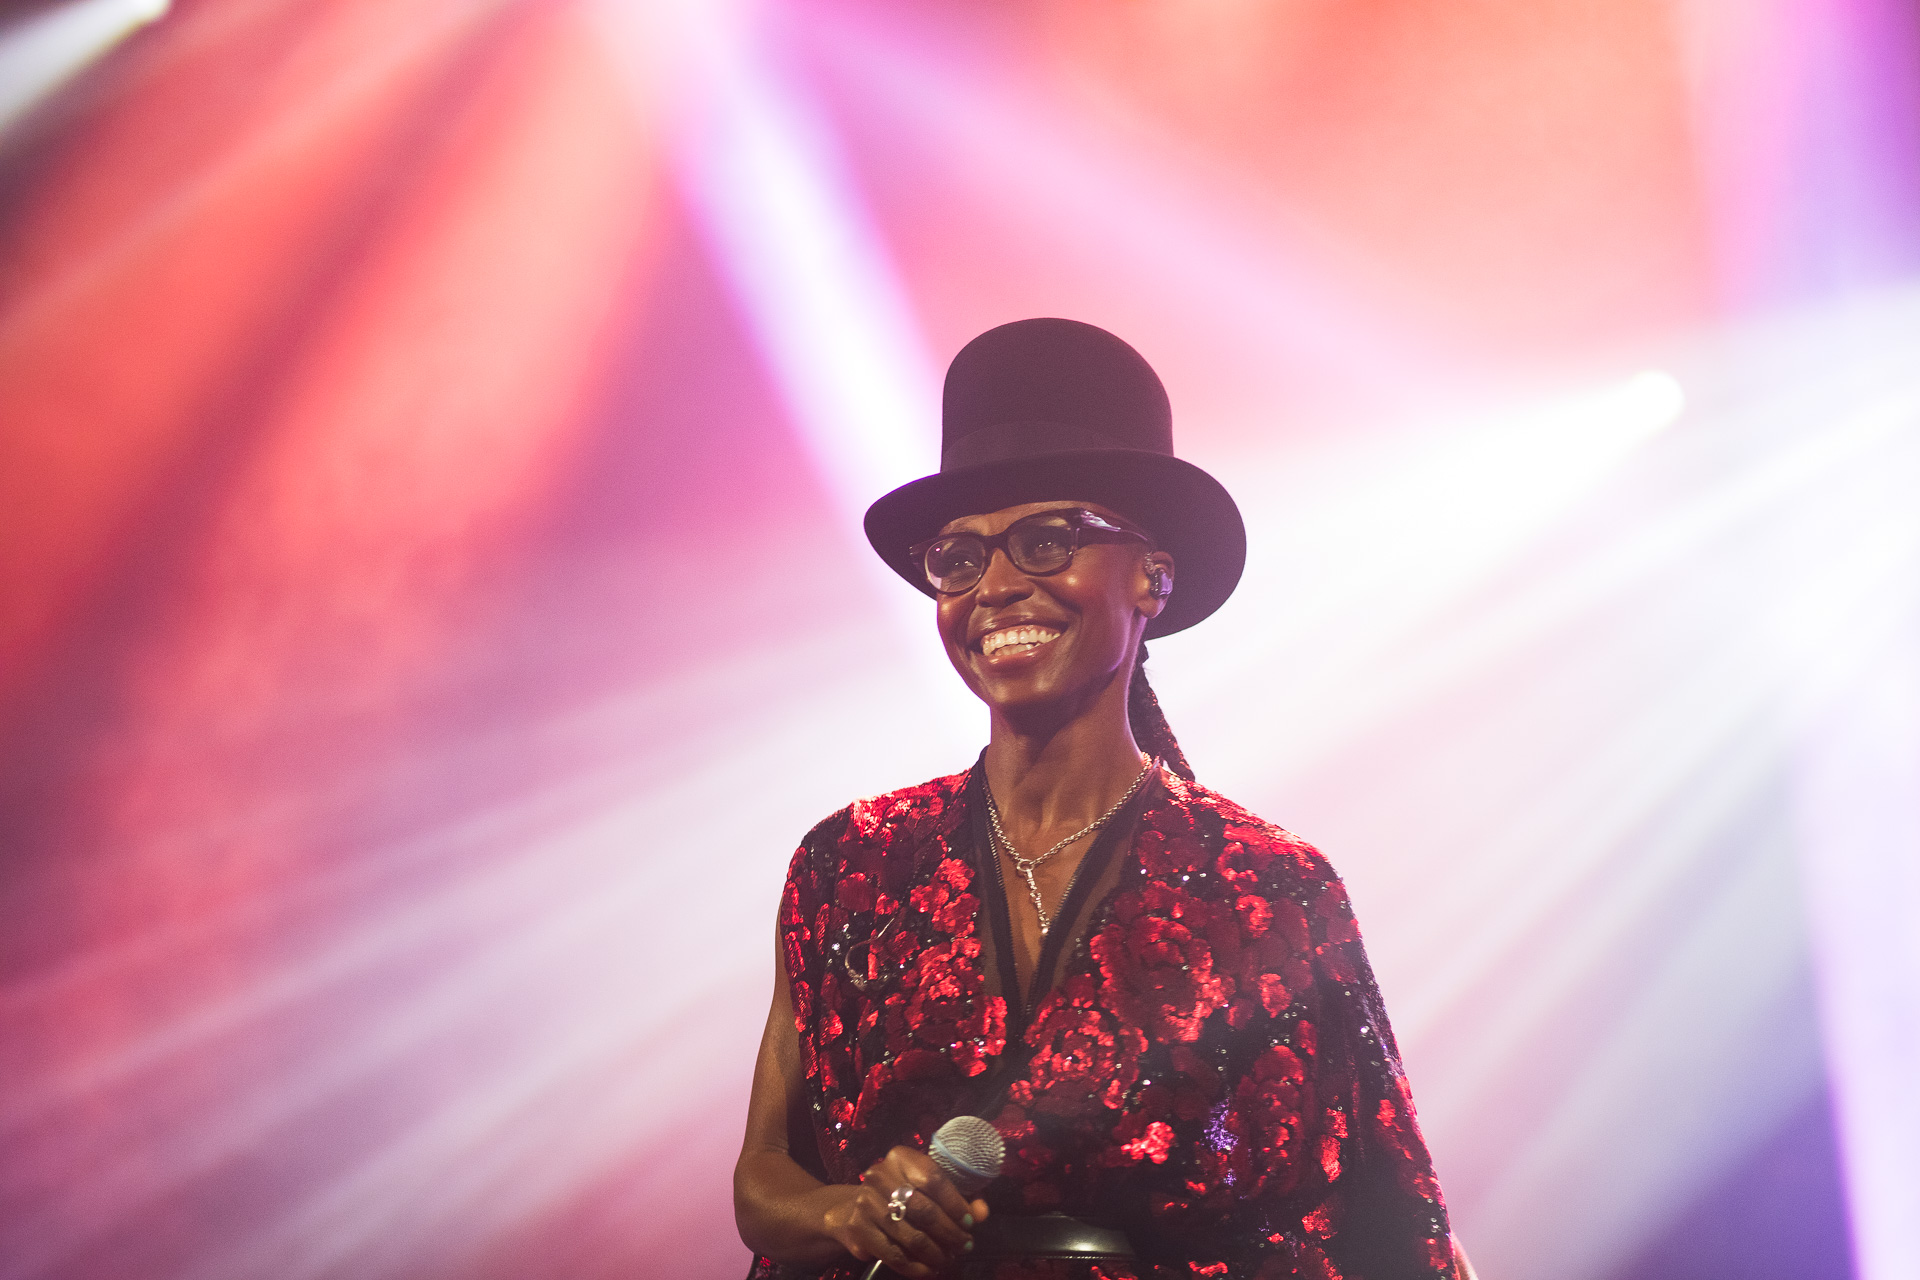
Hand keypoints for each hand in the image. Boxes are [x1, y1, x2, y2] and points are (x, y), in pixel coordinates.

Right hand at [821, 1145, 990, 1275]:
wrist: (855, 1208)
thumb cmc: (903, 1194)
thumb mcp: (930, 1187)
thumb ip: (959, 1197)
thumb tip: (982, 1213)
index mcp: (900, 1157)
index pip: (934, 1180)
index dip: (956, 1204)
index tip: (970, 1223)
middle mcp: (879, 1176)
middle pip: (924, 1210)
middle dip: (950, 1233)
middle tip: (964, 1246)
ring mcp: (866, 1203)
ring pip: (911, 1237)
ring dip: (936, 1254)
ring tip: (949, 1259)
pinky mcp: (859, 1229)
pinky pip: (894, 1255)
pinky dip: (916, 1268)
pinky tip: (929, 1270)